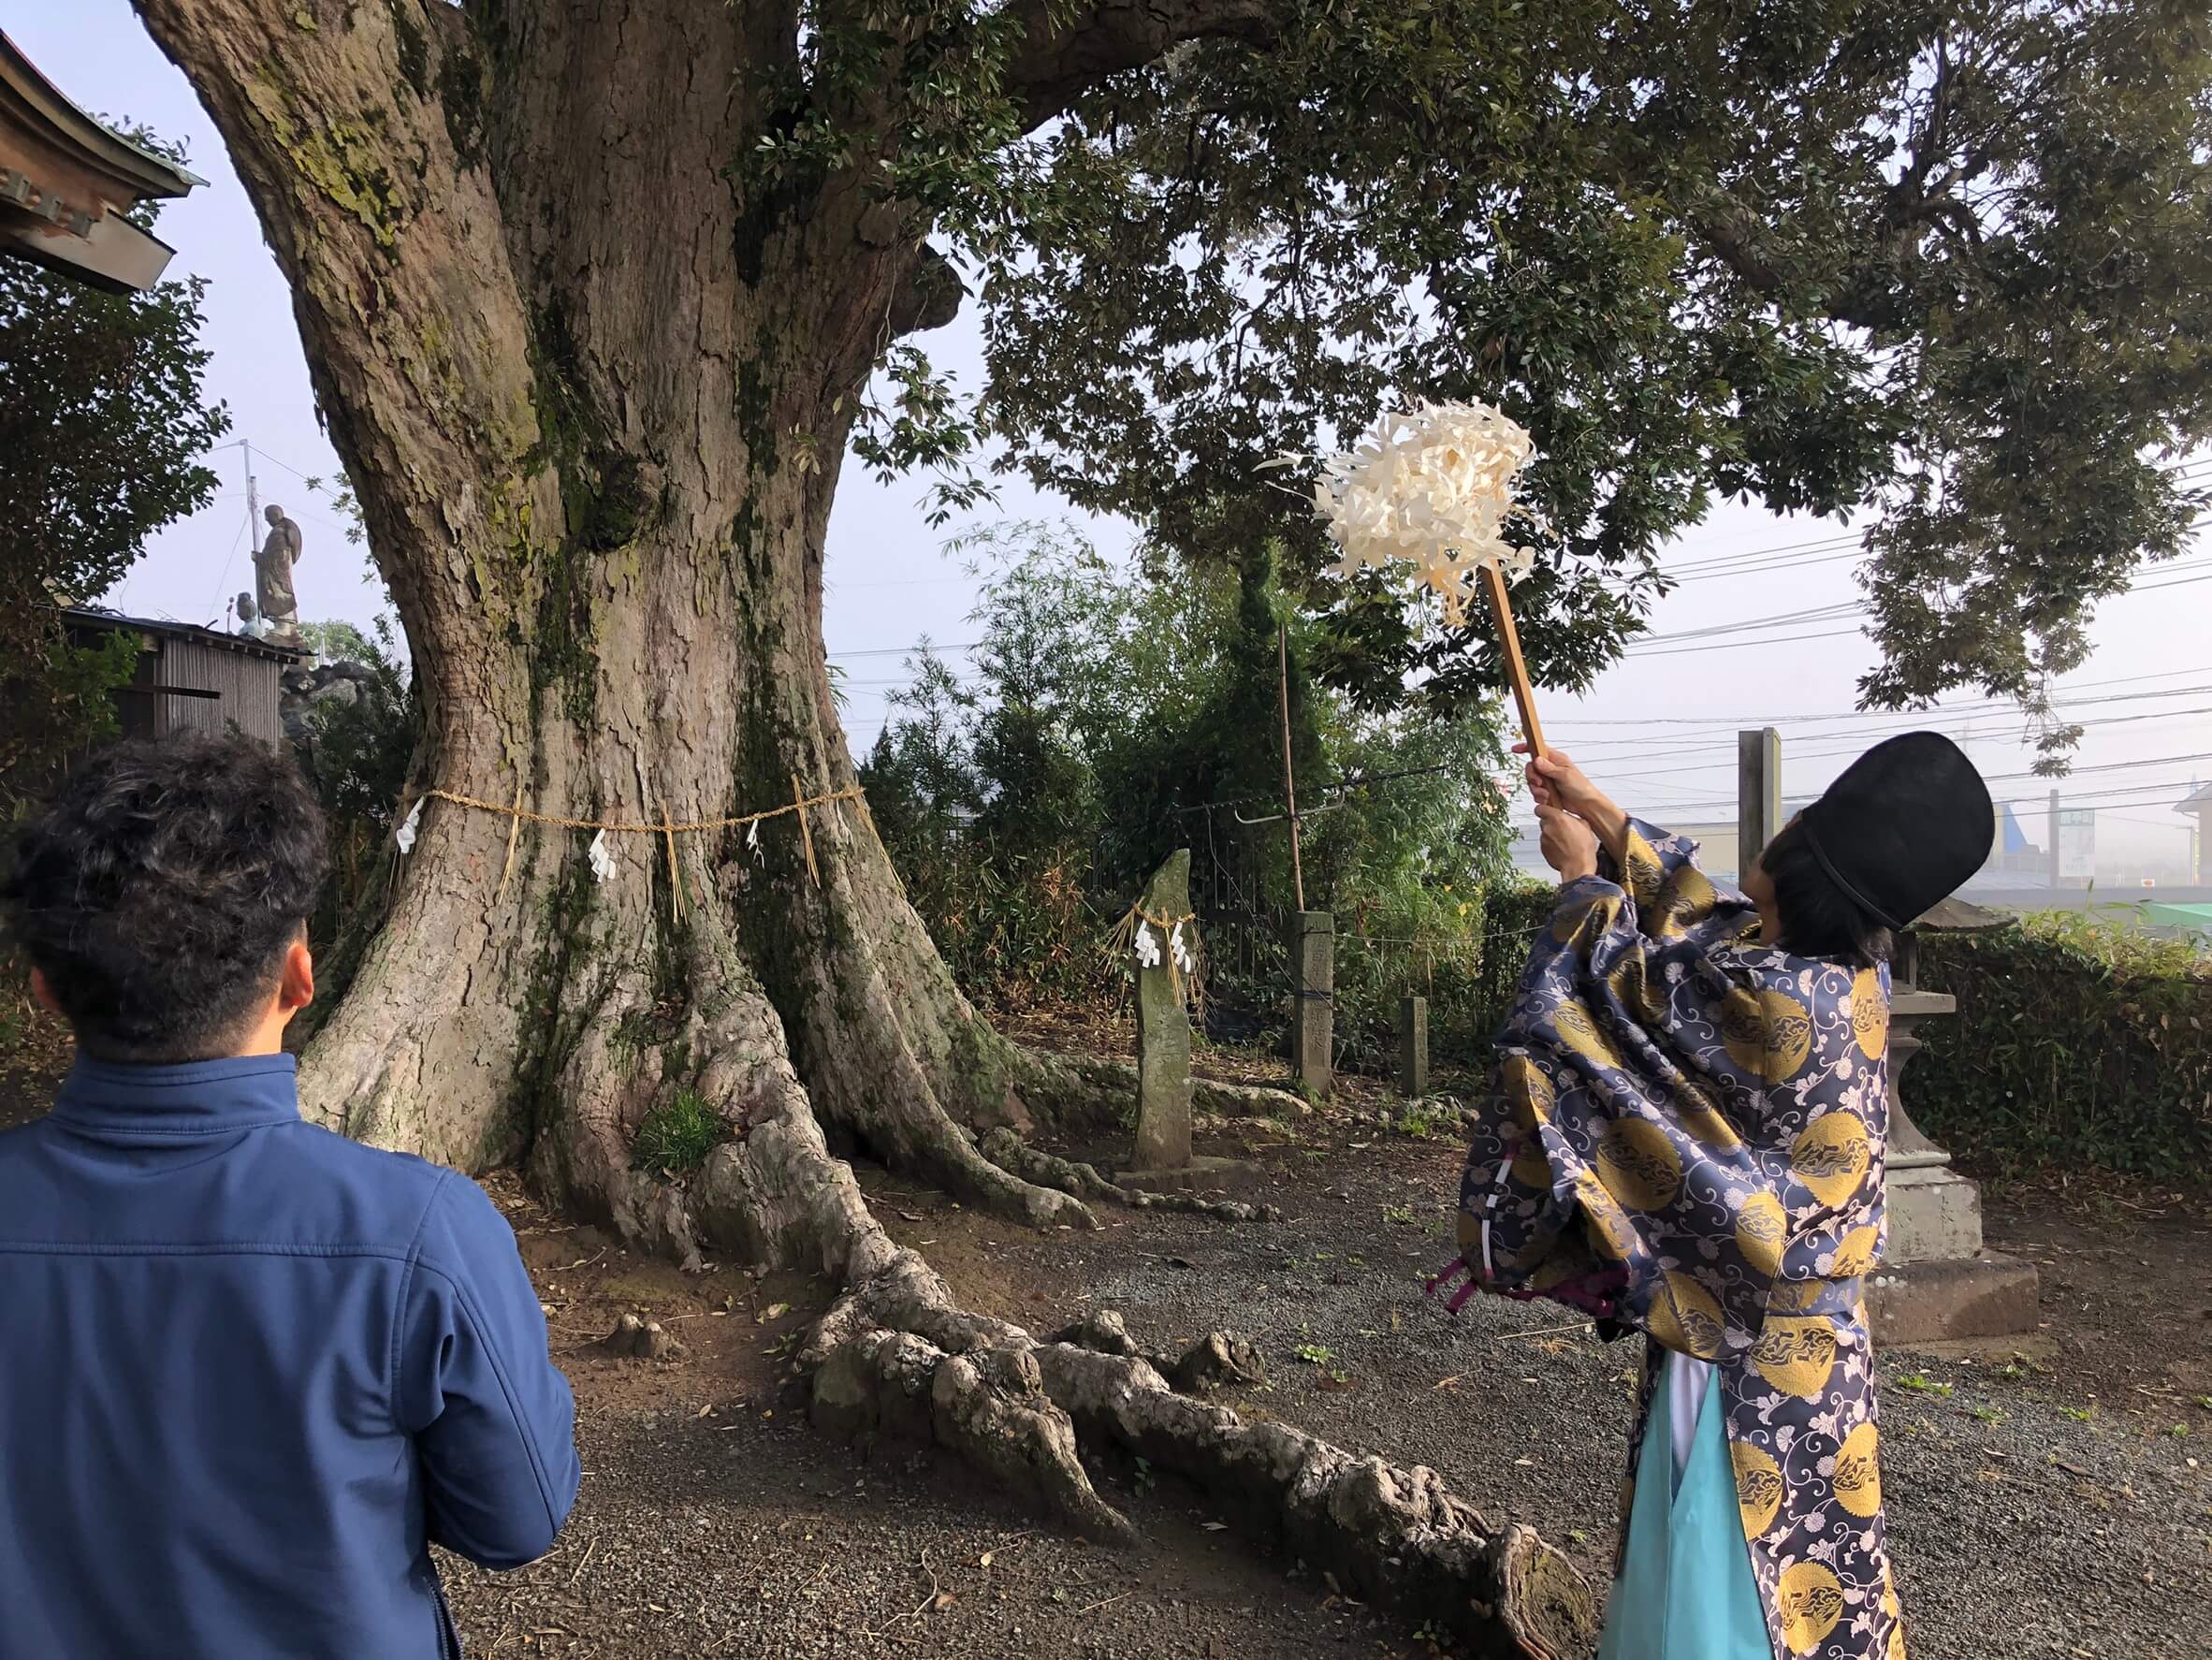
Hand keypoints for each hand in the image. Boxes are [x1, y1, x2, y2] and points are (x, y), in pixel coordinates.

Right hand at [1517, 744, 1626, 859]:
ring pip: (1532, 780)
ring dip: (1536, 789)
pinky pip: (1535, 791)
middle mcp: (1550, 768)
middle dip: (1532, 776)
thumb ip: (1549, 768)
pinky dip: (1539, 796)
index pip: (1538, 748)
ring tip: (1546, 794)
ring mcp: (1548, 779)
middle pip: (1531, 767)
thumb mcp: (1565, 775)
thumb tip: (1537, 760)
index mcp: (1556, 759)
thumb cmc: (1581, 787)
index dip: (1526, 747)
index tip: (1516, 749)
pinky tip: (1547, 798)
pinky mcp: (1547, 790)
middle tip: (1539, 783)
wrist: (1585, 805)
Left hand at [1536, 805, 1599, 881]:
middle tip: (1563, 828)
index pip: (1540, 808)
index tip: (1550, 810)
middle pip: (1544, 821)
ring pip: (1545, 833)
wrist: (1578, 866)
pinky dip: (1552, 845)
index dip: (1545, 809)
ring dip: (1553, 835)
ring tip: (1566, 841)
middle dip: (1552, 823)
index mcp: (1557, 818)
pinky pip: (1546, 844)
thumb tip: (1572, 819)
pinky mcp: (1543, 850)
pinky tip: (1563, 849)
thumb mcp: (1585, 826)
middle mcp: (1547, 827)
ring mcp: (1543, 839)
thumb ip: (1574, 819)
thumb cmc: (1582, 847)